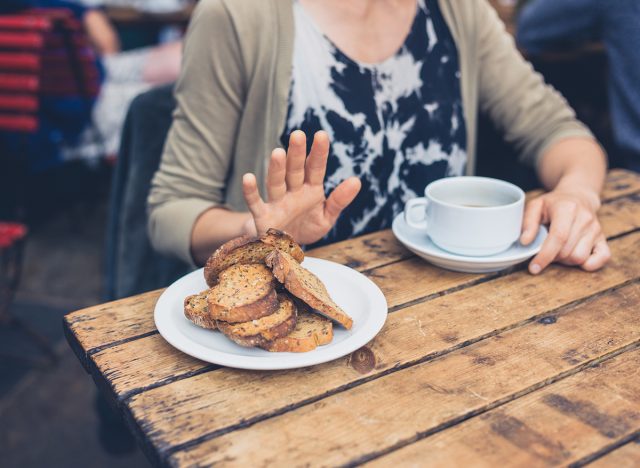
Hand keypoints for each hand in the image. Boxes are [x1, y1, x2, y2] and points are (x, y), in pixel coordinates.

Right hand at [242, 130, 360, 243]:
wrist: (285, 249)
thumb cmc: (306, 228)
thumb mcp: (326, 217)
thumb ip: (339, 200)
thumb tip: (357, 181)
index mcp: (310, 190)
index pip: (315, 168)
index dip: (318, 153)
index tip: (321, 135)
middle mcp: (293, 192)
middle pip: (294, 170)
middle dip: (296, 154)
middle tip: (298, 134)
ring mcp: (277, 203)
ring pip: (276, 183)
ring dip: (276, 169)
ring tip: (278, 152)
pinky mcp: (263, 217)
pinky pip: (255, 203)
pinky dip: (251, 192)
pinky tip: (248, 178)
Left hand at [520, 187, 610, 273]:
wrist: (578, 196)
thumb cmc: (554, 204)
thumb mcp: (536, 206)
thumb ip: (528, 223)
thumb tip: (525, 242)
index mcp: (567, 209)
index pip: (558, 237)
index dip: (545, 255)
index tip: (534, 268)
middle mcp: (585, 219)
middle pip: (567, 251)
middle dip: (552, 257)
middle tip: (545, 250)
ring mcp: (596, 229)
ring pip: (579, 258)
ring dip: (565, 261)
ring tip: (558, 250)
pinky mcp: (603, 238)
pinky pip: (602, 258)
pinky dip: (589, 264)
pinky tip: (576, 259)